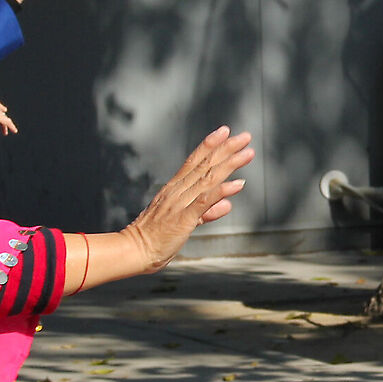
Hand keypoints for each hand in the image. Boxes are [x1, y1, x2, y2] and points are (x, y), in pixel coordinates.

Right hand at [117, 127, 256, 275]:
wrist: (135, 250)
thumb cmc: (156, 236)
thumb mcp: (185, 221)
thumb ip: (206, 211)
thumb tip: (228, 204)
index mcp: (174, 188)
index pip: (194, 161)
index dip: (210, 145)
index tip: (225, 131)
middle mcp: (177, 191)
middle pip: (204, 165)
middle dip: (226, 149)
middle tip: (245, 137)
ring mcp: (180, 203)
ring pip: (207, 179)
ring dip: (229, 165)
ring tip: (247, 154)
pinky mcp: (183, 219)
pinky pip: (204, 202)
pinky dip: (220, 192)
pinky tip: (236, 184)